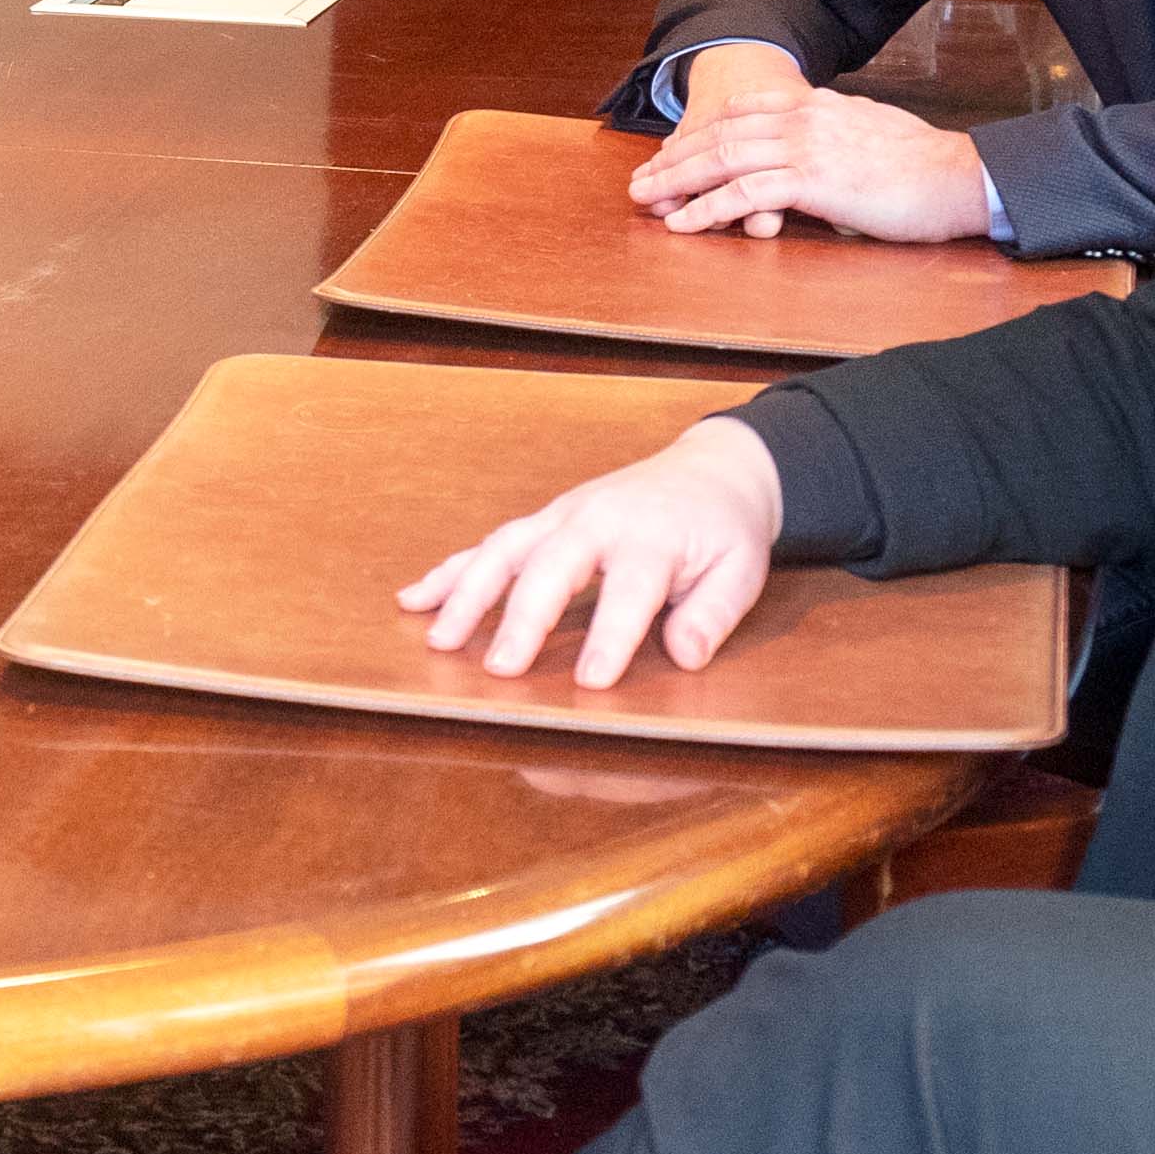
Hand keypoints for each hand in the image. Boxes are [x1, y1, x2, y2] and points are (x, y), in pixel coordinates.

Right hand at [398, 414, 785, 685]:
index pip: (628, 591)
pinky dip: (448, 571)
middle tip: (499, 670)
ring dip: (467, 594)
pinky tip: (413, 600)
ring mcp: (561, 516)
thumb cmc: (723, 530)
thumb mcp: (741, 570)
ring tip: (438, 641)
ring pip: (505, 551)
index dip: (610, 637)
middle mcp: (596, 520)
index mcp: (652, 537)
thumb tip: (686, 655)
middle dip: (522, 618)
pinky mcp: (542, 521)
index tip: (589, 683)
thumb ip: (712, 612)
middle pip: (550, 567)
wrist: (711, 470)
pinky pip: (488, 544)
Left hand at [633, 76, 992, 243]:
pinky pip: (744, 193)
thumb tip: (815, 150)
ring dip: (677, 182)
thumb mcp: (868, 135)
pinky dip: (708, 209)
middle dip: (674, 158)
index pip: (741, 111)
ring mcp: (805, 146)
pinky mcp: (812, 180)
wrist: (959, 176)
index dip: (701, 133)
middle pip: (720, 133)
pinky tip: (684, 223)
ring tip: (646, 200)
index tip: (672, 152)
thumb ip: (833, 135)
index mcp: (814, 105)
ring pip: (722, 159)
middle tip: (641, 179)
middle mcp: (802, 117)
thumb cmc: (923, 166)